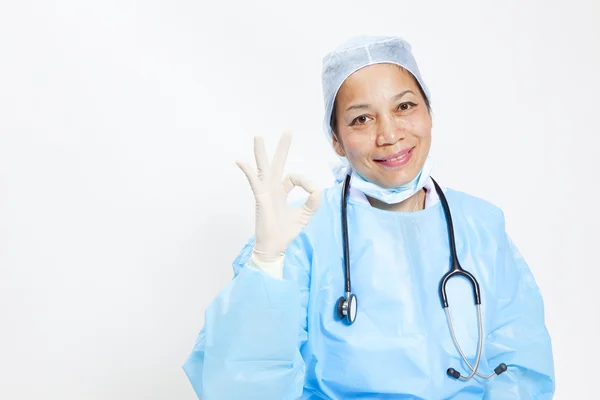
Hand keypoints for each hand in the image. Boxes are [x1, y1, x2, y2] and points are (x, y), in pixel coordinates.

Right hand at [236, 132, 321, 262]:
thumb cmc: (285, 232)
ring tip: (258, 137)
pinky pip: (254, 183)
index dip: (306, 182)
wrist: (274, 248)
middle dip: (282, 147)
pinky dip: (248, 172)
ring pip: (262, 169)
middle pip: (276, 163)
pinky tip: (241, 161)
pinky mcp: (260, 199)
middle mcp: (271, 189)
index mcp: (280, 191)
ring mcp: (264, 193)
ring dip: (260, 152)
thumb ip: (313, 202)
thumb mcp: (305, 215)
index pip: (295, 178)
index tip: (313, 191)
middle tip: (288, 130)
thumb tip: (317, 189)